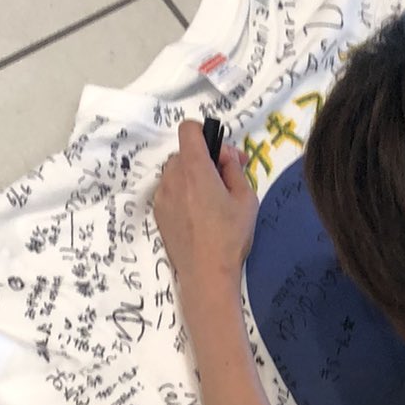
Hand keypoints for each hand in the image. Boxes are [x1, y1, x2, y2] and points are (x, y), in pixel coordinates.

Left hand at [153, 120, 257, 304]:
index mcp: (195, 169)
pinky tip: (199, 214)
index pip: (189, 129)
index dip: (205, 133)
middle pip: (185, 152)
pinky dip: (183, 192)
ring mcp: (162, 195)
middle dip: (205, 158)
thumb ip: (235, 169)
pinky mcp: (158, 212)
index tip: (220, 154)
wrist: (206, 275)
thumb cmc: (230, 236)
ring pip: (176, 171)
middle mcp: (173, 177)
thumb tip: (226, 157)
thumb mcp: (246, 198)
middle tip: (225, 178)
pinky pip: (170, 190)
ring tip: (212, 200)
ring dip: (193, 176)